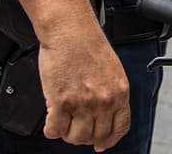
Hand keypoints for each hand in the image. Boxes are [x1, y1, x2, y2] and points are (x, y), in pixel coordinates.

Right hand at [40, 29, 130, 150]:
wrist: (70, 29)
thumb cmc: (88, 44)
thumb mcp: (112, 70)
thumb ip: (111, 93)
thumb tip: (104, 114)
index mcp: (120, 93)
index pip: (120, 128)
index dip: (109, 140)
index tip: (101, 145)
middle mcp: (103, 101)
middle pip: (96, 136)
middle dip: (85, 136)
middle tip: (76, 128)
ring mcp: (82, 103)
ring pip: (75, 137)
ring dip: (67, 134)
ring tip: (63, 122)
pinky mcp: (60, 102)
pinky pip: (55, 130)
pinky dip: (51, 130)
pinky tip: (51, 121)